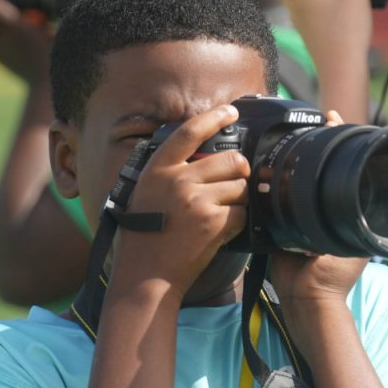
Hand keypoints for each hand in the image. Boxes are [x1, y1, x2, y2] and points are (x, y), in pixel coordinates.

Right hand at [112, 105, 249, 298]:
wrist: (145, 276)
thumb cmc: (144, 237)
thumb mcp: (145, 194)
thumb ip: (170, 172)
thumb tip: (202, 156)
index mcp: (158, 170)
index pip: (189, 131)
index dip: (214, 117)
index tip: (230, 111)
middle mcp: (177, 180)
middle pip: (231, 159)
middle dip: (239, 171)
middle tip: (234, 183)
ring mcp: (196, 200)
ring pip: (240, 186)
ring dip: (238, 199)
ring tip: (221, 212)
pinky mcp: (213, 222)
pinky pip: (243, 212)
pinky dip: (238, 221)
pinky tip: (221, 230)